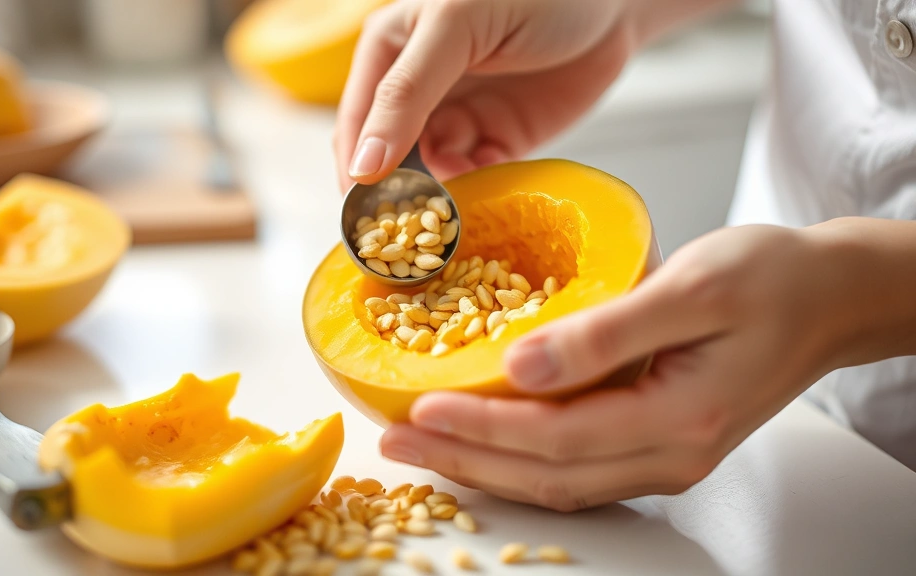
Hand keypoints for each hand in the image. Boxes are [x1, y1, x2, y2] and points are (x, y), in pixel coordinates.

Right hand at [333, 0, 633, 191]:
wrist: (613, 0)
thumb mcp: (455, 28)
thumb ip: (405, 94)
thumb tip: (363, 165)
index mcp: (388, 52)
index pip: (355, 123)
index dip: (356, 169)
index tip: (362, 216)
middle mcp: (416, 90)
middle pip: (387, 157)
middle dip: (396, 192)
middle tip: (408, 227)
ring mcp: (457, 117)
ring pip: (429, 174)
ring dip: (438, 195)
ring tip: (453, 206)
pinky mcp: (497, 141)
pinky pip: (473, 178)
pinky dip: (474, 190)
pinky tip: (483, 189)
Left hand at [380, 225, 849, 510]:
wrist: (829, 298)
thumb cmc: (772, 278)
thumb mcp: (692, 287)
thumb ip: (607, 331)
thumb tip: (520, 365)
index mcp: (680, 417)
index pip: (556, 438)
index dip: (482, 428)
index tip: (420, 408)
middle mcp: (670, 454)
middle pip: (547, 475)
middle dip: (464, 459)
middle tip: (397, 438)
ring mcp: (665, 458)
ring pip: (558, 483)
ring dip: (485, 466)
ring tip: (423, 443)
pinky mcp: (659, 444)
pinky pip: (576, 470)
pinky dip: (520, 461)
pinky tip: (484, 440)